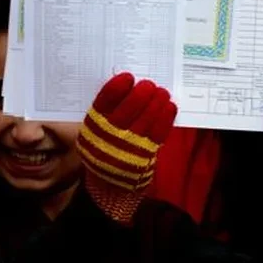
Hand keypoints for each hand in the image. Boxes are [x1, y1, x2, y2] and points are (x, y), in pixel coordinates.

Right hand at [78, 73, 176, 224]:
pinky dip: (166, 118)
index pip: (102, 105)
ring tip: (162, 92)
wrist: (110, 185)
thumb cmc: (106, 148)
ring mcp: (128, 148)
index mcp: (93, 129)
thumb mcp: (97, 132)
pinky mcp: (146, 156)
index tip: (127, 77)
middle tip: (148, 84)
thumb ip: (107, 112)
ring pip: (145, 121)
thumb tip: (127, 85)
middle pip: (126, 112)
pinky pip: (159, 134)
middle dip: (139, 95)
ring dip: (156, 104)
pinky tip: (170, 106)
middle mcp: (109, 139)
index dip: (115, 89)